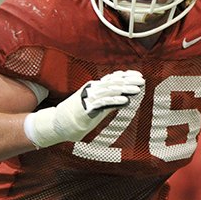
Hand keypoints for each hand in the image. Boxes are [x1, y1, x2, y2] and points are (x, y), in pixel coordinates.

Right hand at [24, 70, 143, 147]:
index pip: (112, 79)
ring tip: (137, 89)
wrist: (58, 124)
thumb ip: (109, 103)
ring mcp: (88, 98)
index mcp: (94, 89)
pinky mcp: (86, 108)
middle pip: (112, 83)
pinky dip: (114, 101)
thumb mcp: (97, 109)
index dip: (125, 76)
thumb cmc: (77, 117)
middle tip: (142, 80)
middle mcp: (91, 90)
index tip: (138, 75)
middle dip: (128, 81)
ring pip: (109, 91)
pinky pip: (102, 103)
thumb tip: (124, 99)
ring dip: (124, 89)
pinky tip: (125, 101)